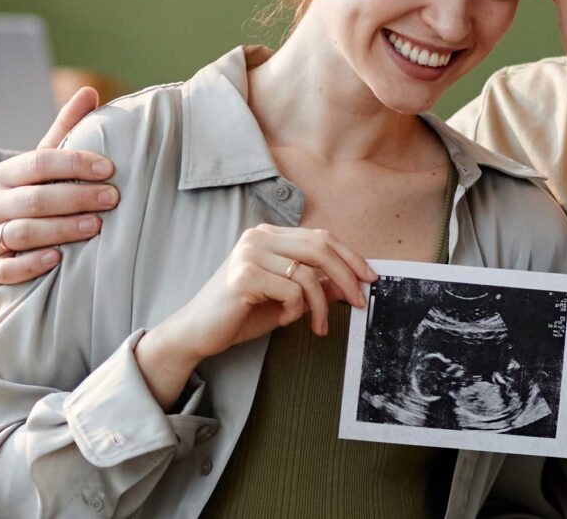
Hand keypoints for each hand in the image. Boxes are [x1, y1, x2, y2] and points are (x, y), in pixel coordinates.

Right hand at [0, 87, 119, 284]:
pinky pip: (7, 268)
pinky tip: (59, 259)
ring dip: (61, 229)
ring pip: (23, 231)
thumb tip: (88, 91)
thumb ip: (67, 131)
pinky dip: (32, 263)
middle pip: (33, 198)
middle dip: (76, 197)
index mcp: (5, 174)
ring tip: (96, 227)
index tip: (109, 169)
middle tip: (113, 199)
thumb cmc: (39, 199)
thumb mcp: (50, 166)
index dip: (74, 164)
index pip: (39, 163)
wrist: (12, 245)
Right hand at [131, 225, 377, 405]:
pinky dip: (296, 311)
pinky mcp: (244, 275)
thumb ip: (315, 286)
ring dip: (321, 306)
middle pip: (321, 248)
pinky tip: (284, 320)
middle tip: (360, 302)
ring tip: (317, 327)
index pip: (320, 237)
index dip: (350, 256)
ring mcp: (249, 253)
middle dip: (347, 276)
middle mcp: (258, 237)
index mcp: (268, 235)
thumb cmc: (239, 314)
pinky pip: (291, 291)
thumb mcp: (286, 299)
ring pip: (309, 274)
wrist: (197, 332)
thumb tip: (350, 285)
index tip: (369, 278)